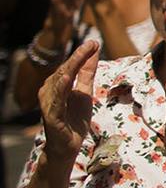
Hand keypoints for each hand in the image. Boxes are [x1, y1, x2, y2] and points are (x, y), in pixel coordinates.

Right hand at [38, 41, 99, 160]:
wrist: (69, 145)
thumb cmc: (74, 118)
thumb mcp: (85, 92)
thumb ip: (87, 73)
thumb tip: (93, 51)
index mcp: (57, 85)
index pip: (70, 66)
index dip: (81, 54)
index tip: (94, 42)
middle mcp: (49, 92)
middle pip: (65, 71)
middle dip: (78, 56)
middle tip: (92, 44)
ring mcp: (49, 103)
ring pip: (60, 82)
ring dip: (71, 67)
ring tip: (80, 55)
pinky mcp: (52, 116)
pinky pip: (56, 100)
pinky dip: (61, 89)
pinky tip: (67, 79)